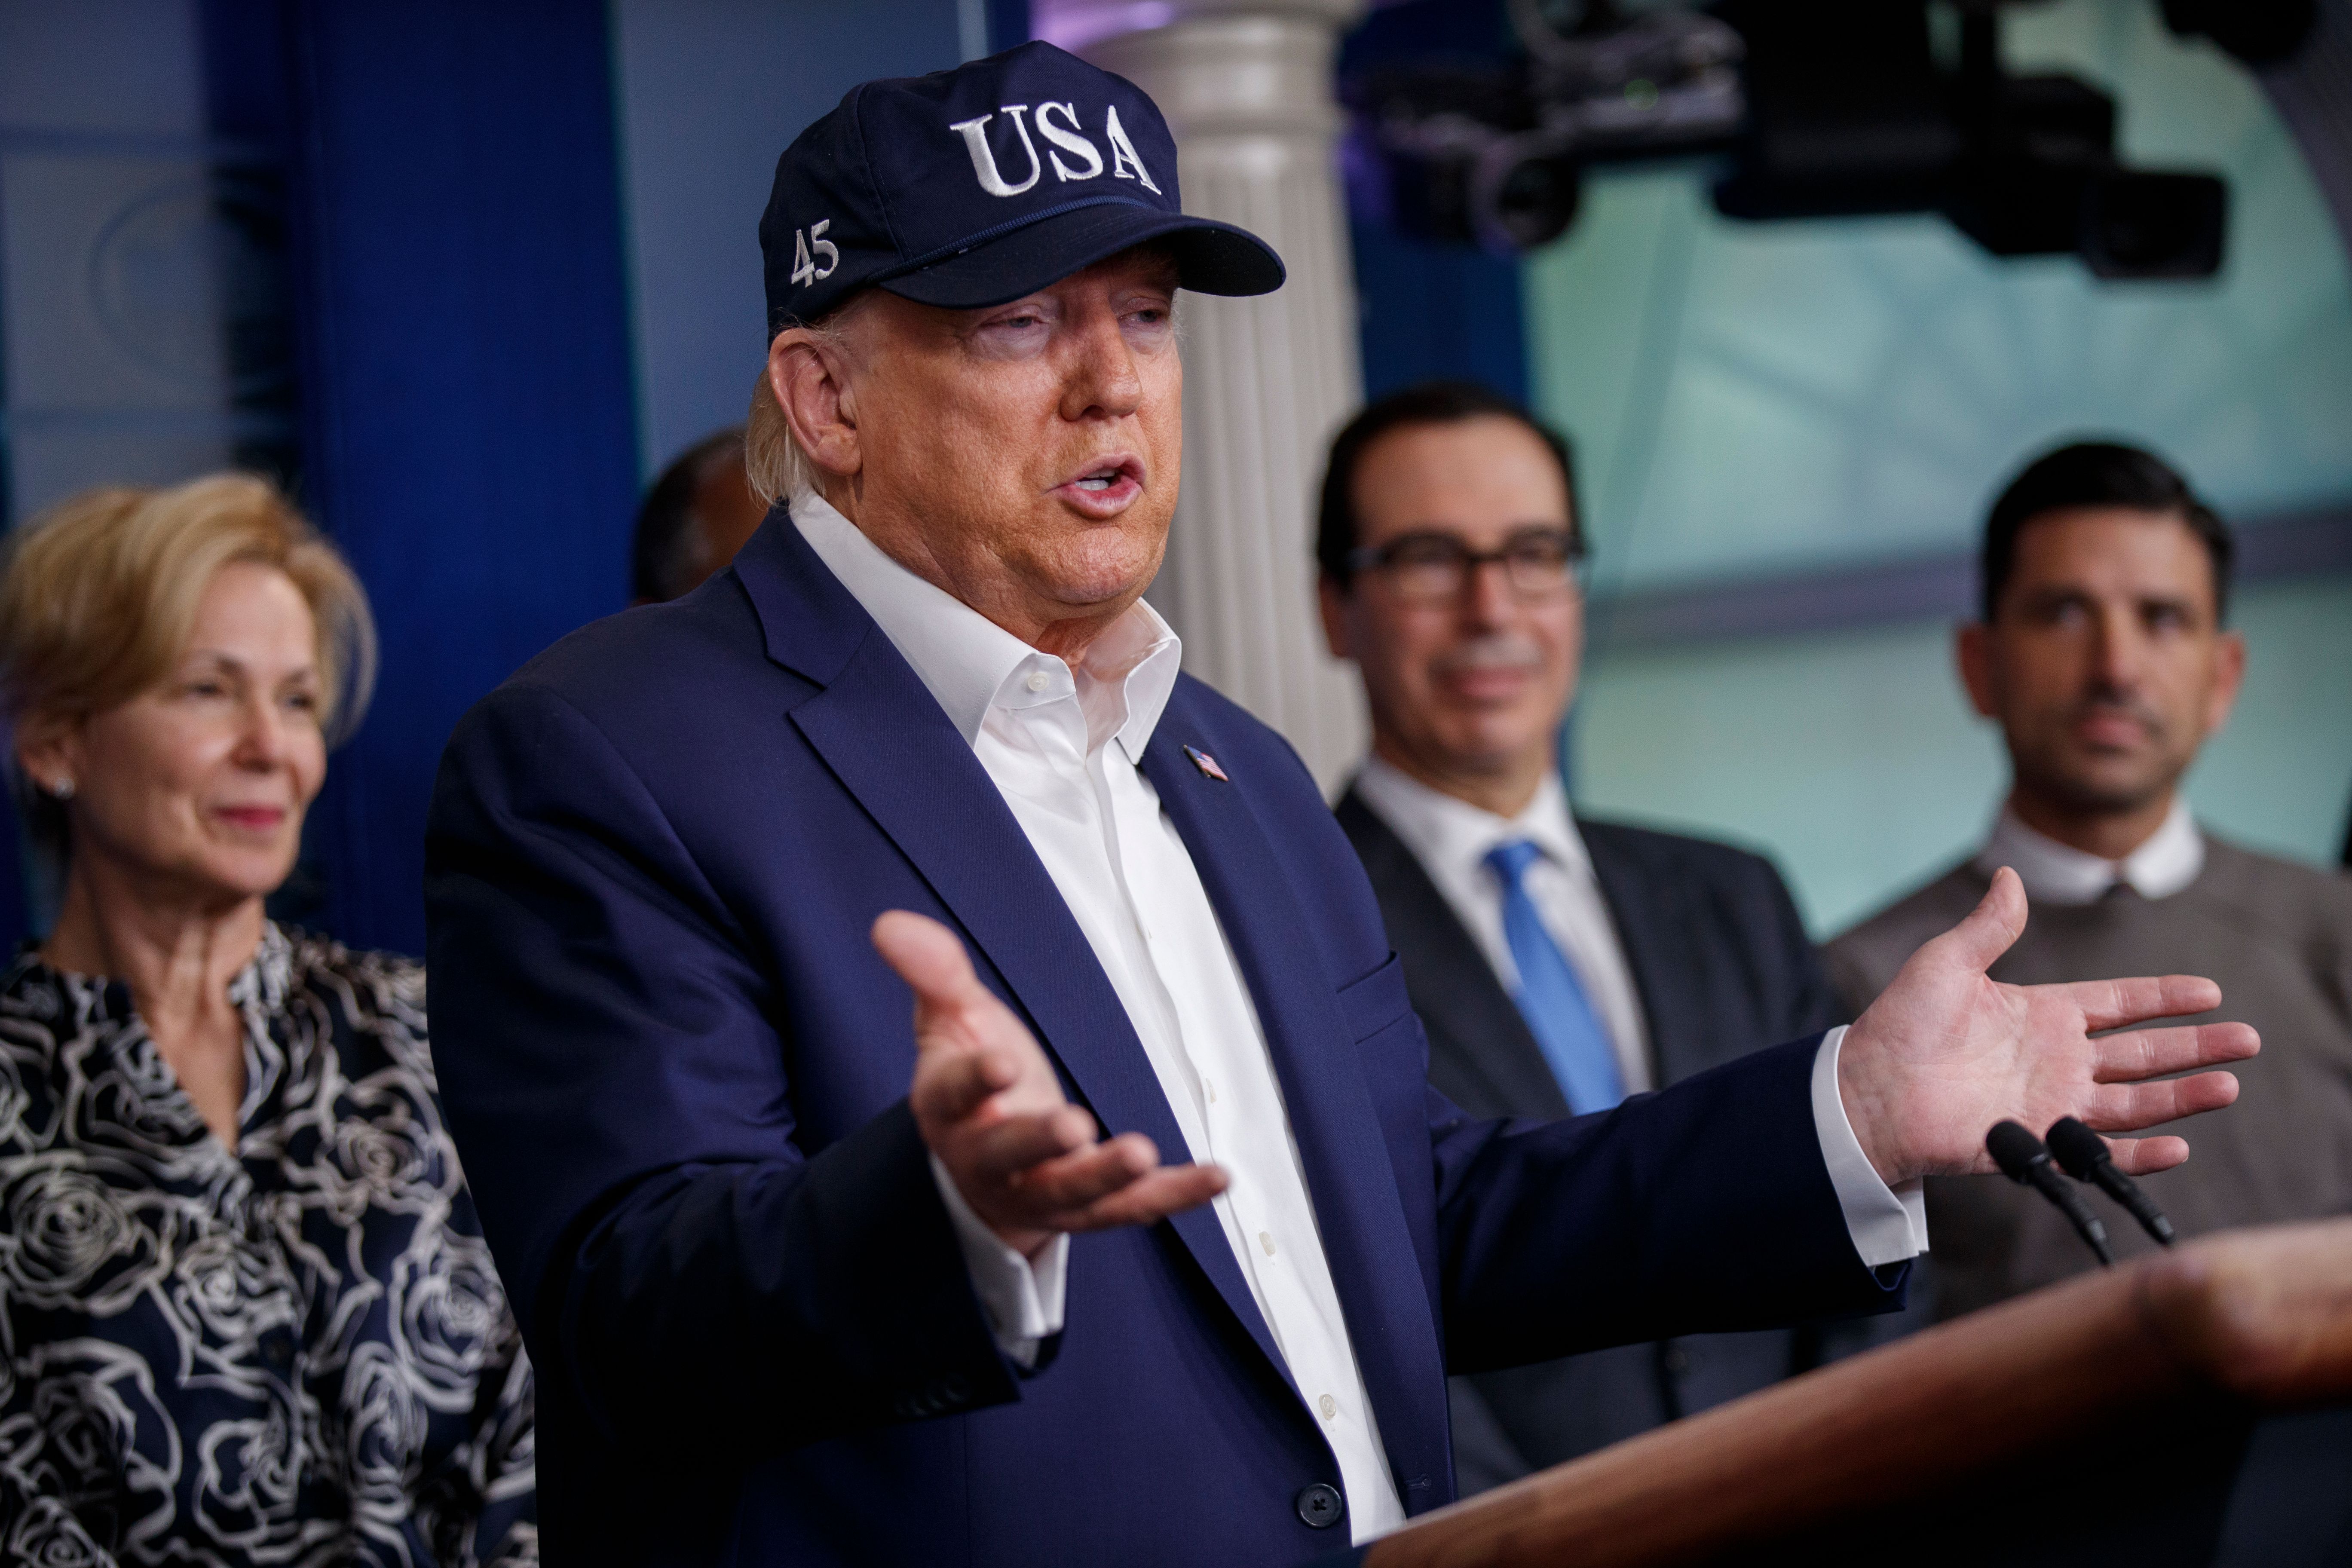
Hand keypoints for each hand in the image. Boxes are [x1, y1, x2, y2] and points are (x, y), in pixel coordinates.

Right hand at [873, 911, 1227, 1258]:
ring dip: (1105, 1176)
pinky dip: (1175, 1194)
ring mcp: (1040, 1191)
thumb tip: (890, 923)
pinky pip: (1132, 1207)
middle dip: (1040, 1141)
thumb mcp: (954, 1020)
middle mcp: (989, 1160)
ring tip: (1141, 1153)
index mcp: (949, 1110)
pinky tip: (1217, 1176)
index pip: (953, 1096)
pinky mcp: (1089, 1209)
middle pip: (1008, 1155)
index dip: (974, 1079)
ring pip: (1069, 1193)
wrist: (988, 1169)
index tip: (1000, 1061)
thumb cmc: (976, 1085)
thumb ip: (934, 973)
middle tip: (1073, 1126)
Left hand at [1838, 867, 2259, 1185]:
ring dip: (2182, 1096)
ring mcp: (2051, 1102)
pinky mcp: (2038, 1142)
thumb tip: (2009, 875)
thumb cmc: (1900, 1024)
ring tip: (2228, 1086)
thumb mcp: (1947, 962)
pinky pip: (2097, 1152)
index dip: (2163, 997)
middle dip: (2195, 1047)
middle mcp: (2056, 1059)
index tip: (2210, 992)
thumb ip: (1990, 926)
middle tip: (2247, 1040)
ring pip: (2135, 1101)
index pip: (2118, 1002)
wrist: (1870, 1087)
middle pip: (2143, 1052)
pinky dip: (2138, 1154)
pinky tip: (2178, 1148)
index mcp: (2041, 1013)